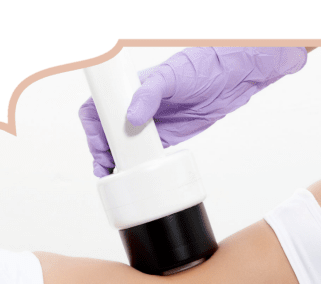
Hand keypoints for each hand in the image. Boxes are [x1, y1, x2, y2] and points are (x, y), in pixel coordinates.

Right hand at [79, 47, 308, 177]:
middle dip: (100, 149)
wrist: (228, 80)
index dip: (93, 127)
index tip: (99, 145)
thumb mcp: (169, 78)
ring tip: (110, 176)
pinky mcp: (165, 138)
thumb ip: (148, 96)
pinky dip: (135, 166)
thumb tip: (131, 118)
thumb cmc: (197, 69)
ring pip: (123, 145)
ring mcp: (150, 124)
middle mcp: (137, 108)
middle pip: (107, 131)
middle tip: (103, 166)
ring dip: (114, 161)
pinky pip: (144, 154)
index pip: (99, 108)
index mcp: (130, 90)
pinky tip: (131, 177)